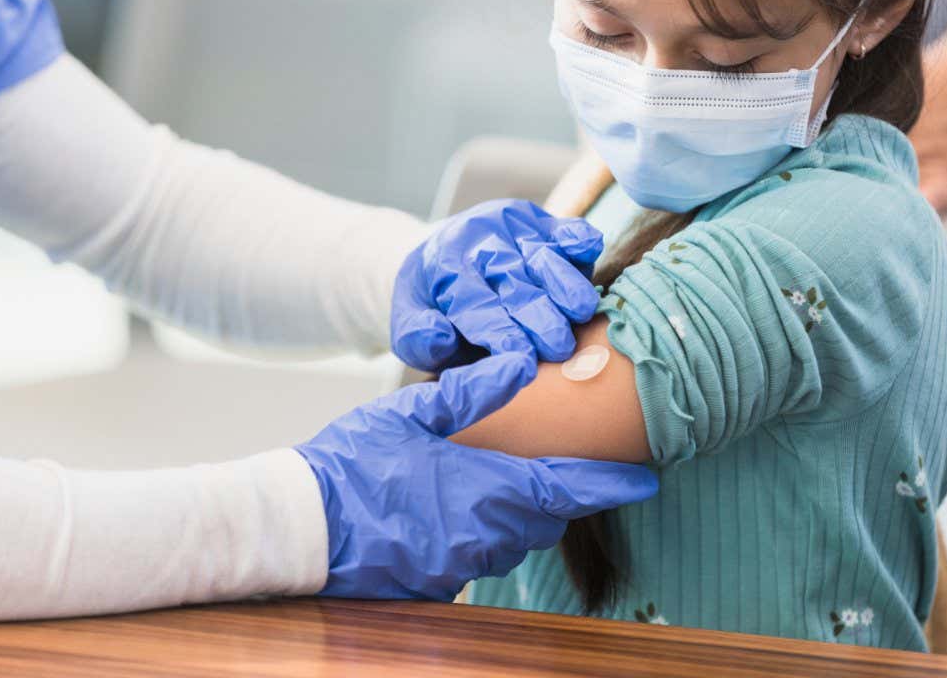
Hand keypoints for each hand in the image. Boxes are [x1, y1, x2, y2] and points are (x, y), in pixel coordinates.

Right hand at [295, 353, 658, 600]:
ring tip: (515, 486)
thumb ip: (471, 392)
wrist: (300, 527)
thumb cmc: (351, 462)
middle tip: (574, 471)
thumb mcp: (409, 413)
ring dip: (525, 516)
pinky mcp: (436, 584)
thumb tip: (521, 362)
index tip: (647, 479)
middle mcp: (484, 535)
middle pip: (547, 519)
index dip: (612, 484)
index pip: (568, 489)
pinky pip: (480, 560)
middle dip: (564, 496)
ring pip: (516, 541)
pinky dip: (486, 537)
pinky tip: (465, 514)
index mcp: (485, 488)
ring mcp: (460, 566)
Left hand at [391, 199, 603, 370]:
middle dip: (538, 314)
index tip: (522, 361)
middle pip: (513, 280)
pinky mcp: (538, 220)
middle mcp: (478, 242)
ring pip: (542, 254)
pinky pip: (561, 227)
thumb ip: (417, 338)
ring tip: (581, 311)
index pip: (475, 303)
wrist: (438, 254)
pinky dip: (577, 237)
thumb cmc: (432, 305)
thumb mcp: (407, 325)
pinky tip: (589, 249)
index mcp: (443, 268)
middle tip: (560, 347)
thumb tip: (439, 337)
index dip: (501, 332)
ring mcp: (510, 227)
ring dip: (565, 282)